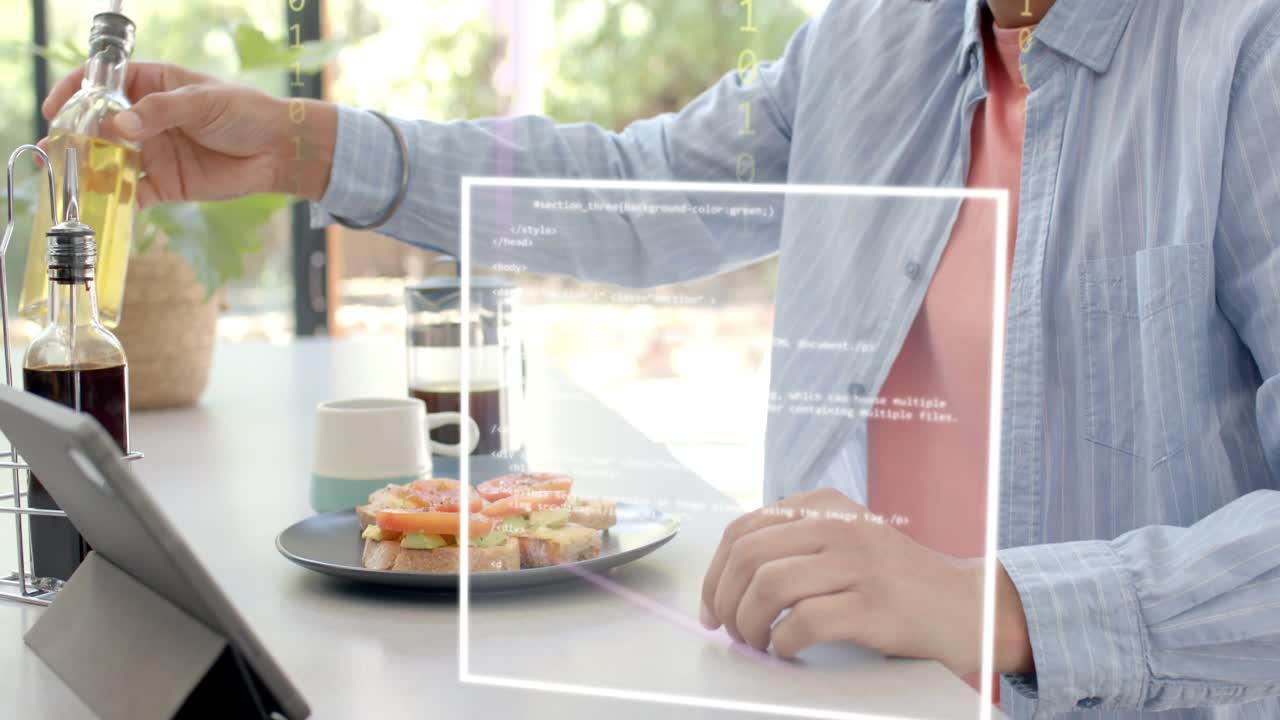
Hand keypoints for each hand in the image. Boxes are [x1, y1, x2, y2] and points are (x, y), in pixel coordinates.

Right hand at [41, 62, 336, 206]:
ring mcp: (153, 153)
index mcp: (152, 86)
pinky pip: (132, 193)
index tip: (57, 108)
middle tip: (63, 149)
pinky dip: (116, 200)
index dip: (76, 92)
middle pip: (99, 126)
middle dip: (78, 137)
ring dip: (91, 170)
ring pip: (109, 161)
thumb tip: (119, 125)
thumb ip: (160, 111)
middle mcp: (146, 120)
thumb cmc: (244, 113)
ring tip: (75, 178)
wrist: (278, 151)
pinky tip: (103, 204)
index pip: (103, 83)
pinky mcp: (165, 184)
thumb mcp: (202, 102)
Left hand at [699, 488, 1033, 674]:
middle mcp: (841, 526)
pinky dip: (782, 643)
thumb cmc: (892, 580)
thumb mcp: (843, 540)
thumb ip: (793, 543)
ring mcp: (860, 563)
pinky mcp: (874, 606)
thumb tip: (724, 580)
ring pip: (769, 587)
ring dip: (749, 624)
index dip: (715, 574)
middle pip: (749, 557)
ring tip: (757, 642)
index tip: (711, 608)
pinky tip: (786, 651)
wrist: (965, 604)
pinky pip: (803, 623)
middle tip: (730, 631)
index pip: (743, 530)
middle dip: (725, 601)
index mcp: (825, 506)